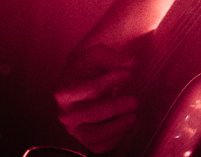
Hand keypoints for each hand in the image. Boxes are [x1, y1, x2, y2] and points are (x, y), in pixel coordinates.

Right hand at [54, 35, 145, 152]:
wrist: (79, 80)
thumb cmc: (88, 68)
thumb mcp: (97, 54)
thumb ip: (113, 57)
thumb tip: (130, 63)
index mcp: (66, 90)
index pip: (90, 88)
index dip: (111, 81)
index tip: (128, 74)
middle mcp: (67, 112)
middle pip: (92, 114)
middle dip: (116, 107)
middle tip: (134, 101)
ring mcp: (75, 128)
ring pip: (94, 136)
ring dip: (117, 127)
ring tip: (132, 117)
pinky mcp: (85, 139)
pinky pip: (101, 146)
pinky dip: (117, 139)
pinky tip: (128, 126)